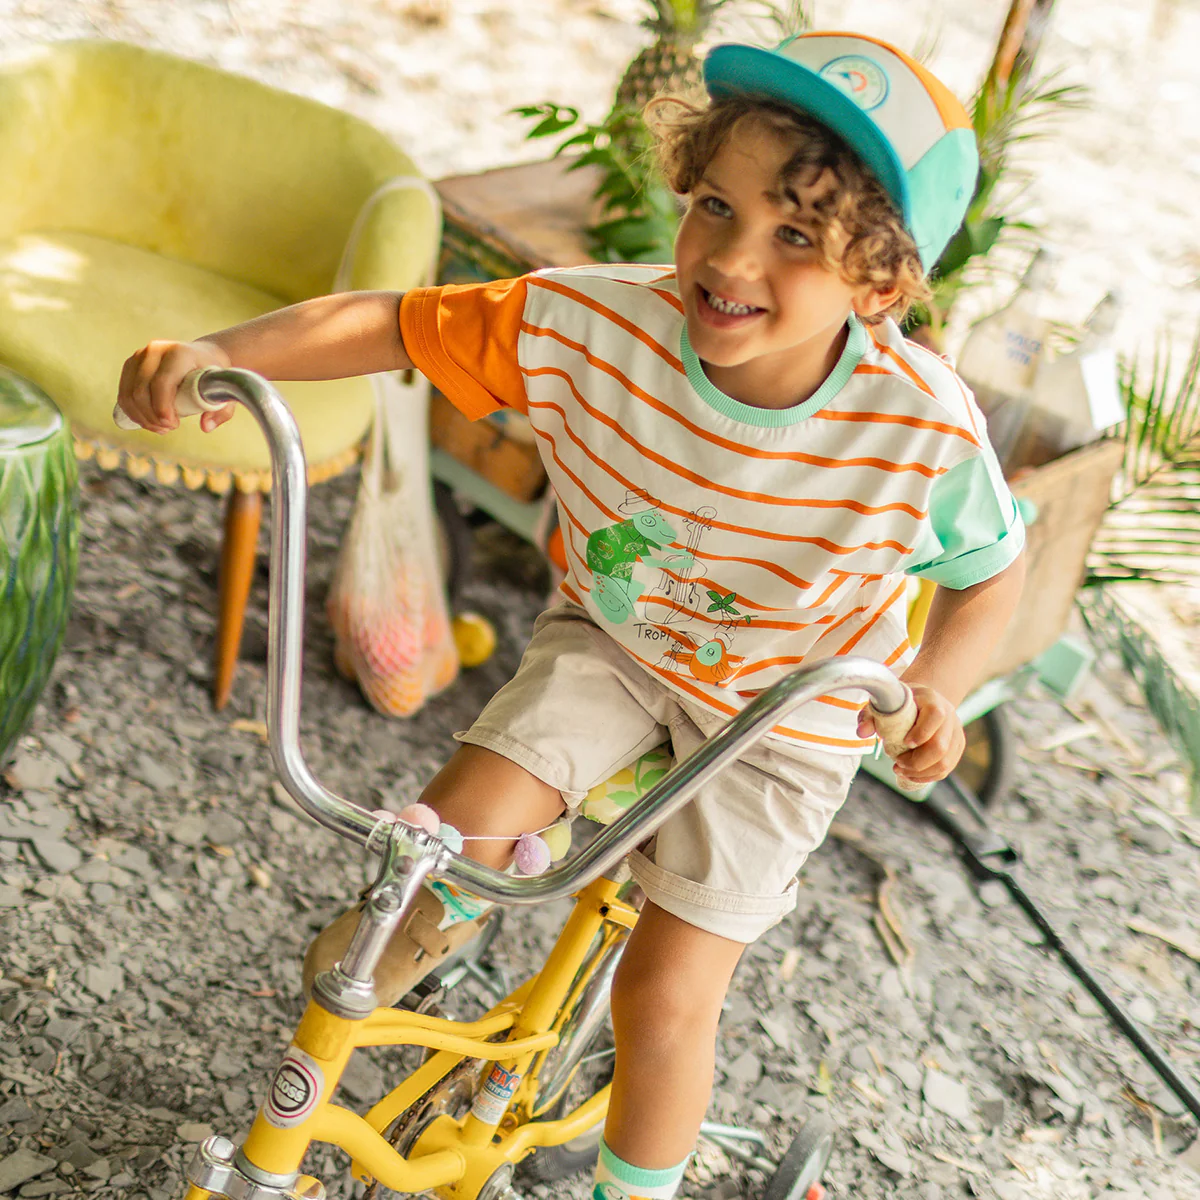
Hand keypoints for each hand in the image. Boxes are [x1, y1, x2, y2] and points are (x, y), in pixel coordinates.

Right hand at [116, 339, 233, 432]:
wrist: (202, 355)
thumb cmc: (214, 374)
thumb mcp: (225, 390)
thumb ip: (221, 411)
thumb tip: (206, 427)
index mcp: (179, 353)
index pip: (162, 382)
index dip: (163, 408)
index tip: (173, 425)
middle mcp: (155, 350)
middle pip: (142, 391)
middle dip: (152, 417)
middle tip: (169, 429)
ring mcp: (139, 356)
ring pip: (129, 394)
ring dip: (142, 417)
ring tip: (161, 428)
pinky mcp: (130, 364)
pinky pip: (124, 393)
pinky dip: (132, 412)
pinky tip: (147, 422)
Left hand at [857, 685, 963, 785]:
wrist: (923, 700)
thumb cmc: (900, 702)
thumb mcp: (884, 702)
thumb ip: (870, 716)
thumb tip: (862, 733)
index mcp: (932, 700)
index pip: (935, 715)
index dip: (921, 733)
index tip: (905, 743)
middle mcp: (949, 716)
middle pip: (940, 746)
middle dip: (916, 761)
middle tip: (897, 764)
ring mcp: (956, 733)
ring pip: (945, 762)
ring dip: (920, 773)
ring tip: (900, 771)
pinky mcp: (957, 747)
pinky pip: (946, 769)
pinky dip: (927, 777)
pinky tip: (911, 775)